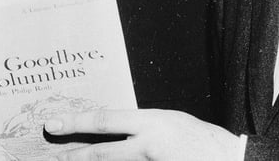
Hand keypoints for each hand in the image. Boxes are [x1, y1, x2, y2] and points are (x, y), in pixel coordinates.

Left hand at [44, 108, 240, 160]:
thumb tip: (110, 128)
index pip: (104, 121)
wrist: (228, 159)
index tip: (53, 124)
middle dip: (72, 156)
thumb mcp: (166, 121)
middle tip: (50, 157)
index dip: (76, 122)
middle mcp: (147, 146)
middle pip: (100, 154)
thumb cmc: (198, 137)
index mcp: (150, 123)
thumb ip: (139, 126)